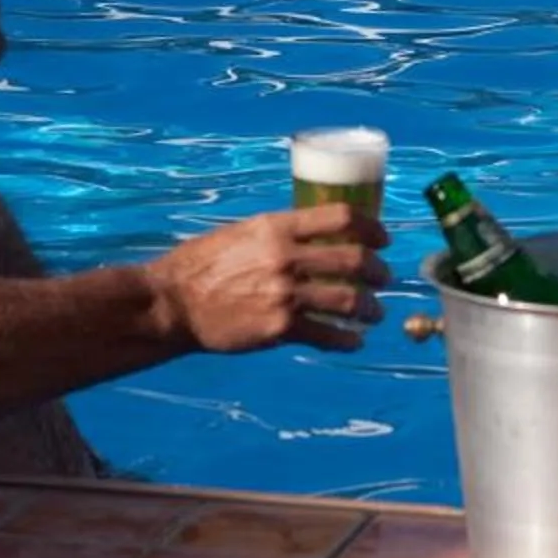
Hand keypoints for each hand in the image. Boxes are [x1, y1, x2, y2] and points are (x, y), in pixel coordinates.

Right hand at [148, 203, 389, 353]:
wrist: (173, 302)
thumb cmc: (205, 264)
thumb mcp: (244, 232)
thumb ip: (282, 232)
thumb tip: (320, 233)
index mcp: (277, 227)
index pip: (341, 216)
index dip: (372, 226)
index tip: (384, 238)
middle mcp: (285, 257)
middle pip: (354, 258)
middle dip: (378, 271)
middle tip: (384, 278)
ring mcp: (284, 294)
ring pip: (348, 299)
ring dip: (370, 308)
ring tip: (375, 313)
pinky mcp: (278, 328)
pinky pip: (327, 334)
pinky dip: (347, 340)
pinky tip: (354, 341)